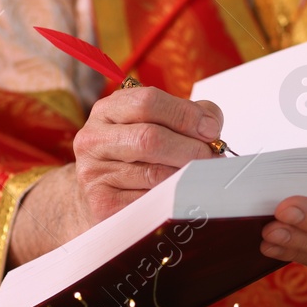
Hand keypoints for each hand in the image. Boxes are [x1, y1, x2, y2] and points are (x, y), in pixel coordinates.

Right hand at [71, 86, 223, 224]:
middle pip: (150, 138)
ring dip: (186, 175)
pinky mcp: (102, 205)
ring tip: (201, 176)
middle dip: (190, 148)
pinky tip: (179, 194)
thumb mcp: (154, 123)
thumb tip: (211, 125)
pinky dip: (171, 198)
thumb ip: (187, 114)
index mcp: (107, 110)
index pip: (147, 101)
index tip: (211, 129)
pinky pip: (148, 202)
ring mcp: (94, 173)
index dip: (185, 114)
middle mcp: (94, 138)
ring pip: (154, 174)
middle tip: (212, 157)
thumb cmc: (136, 155)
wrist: (99, 193)